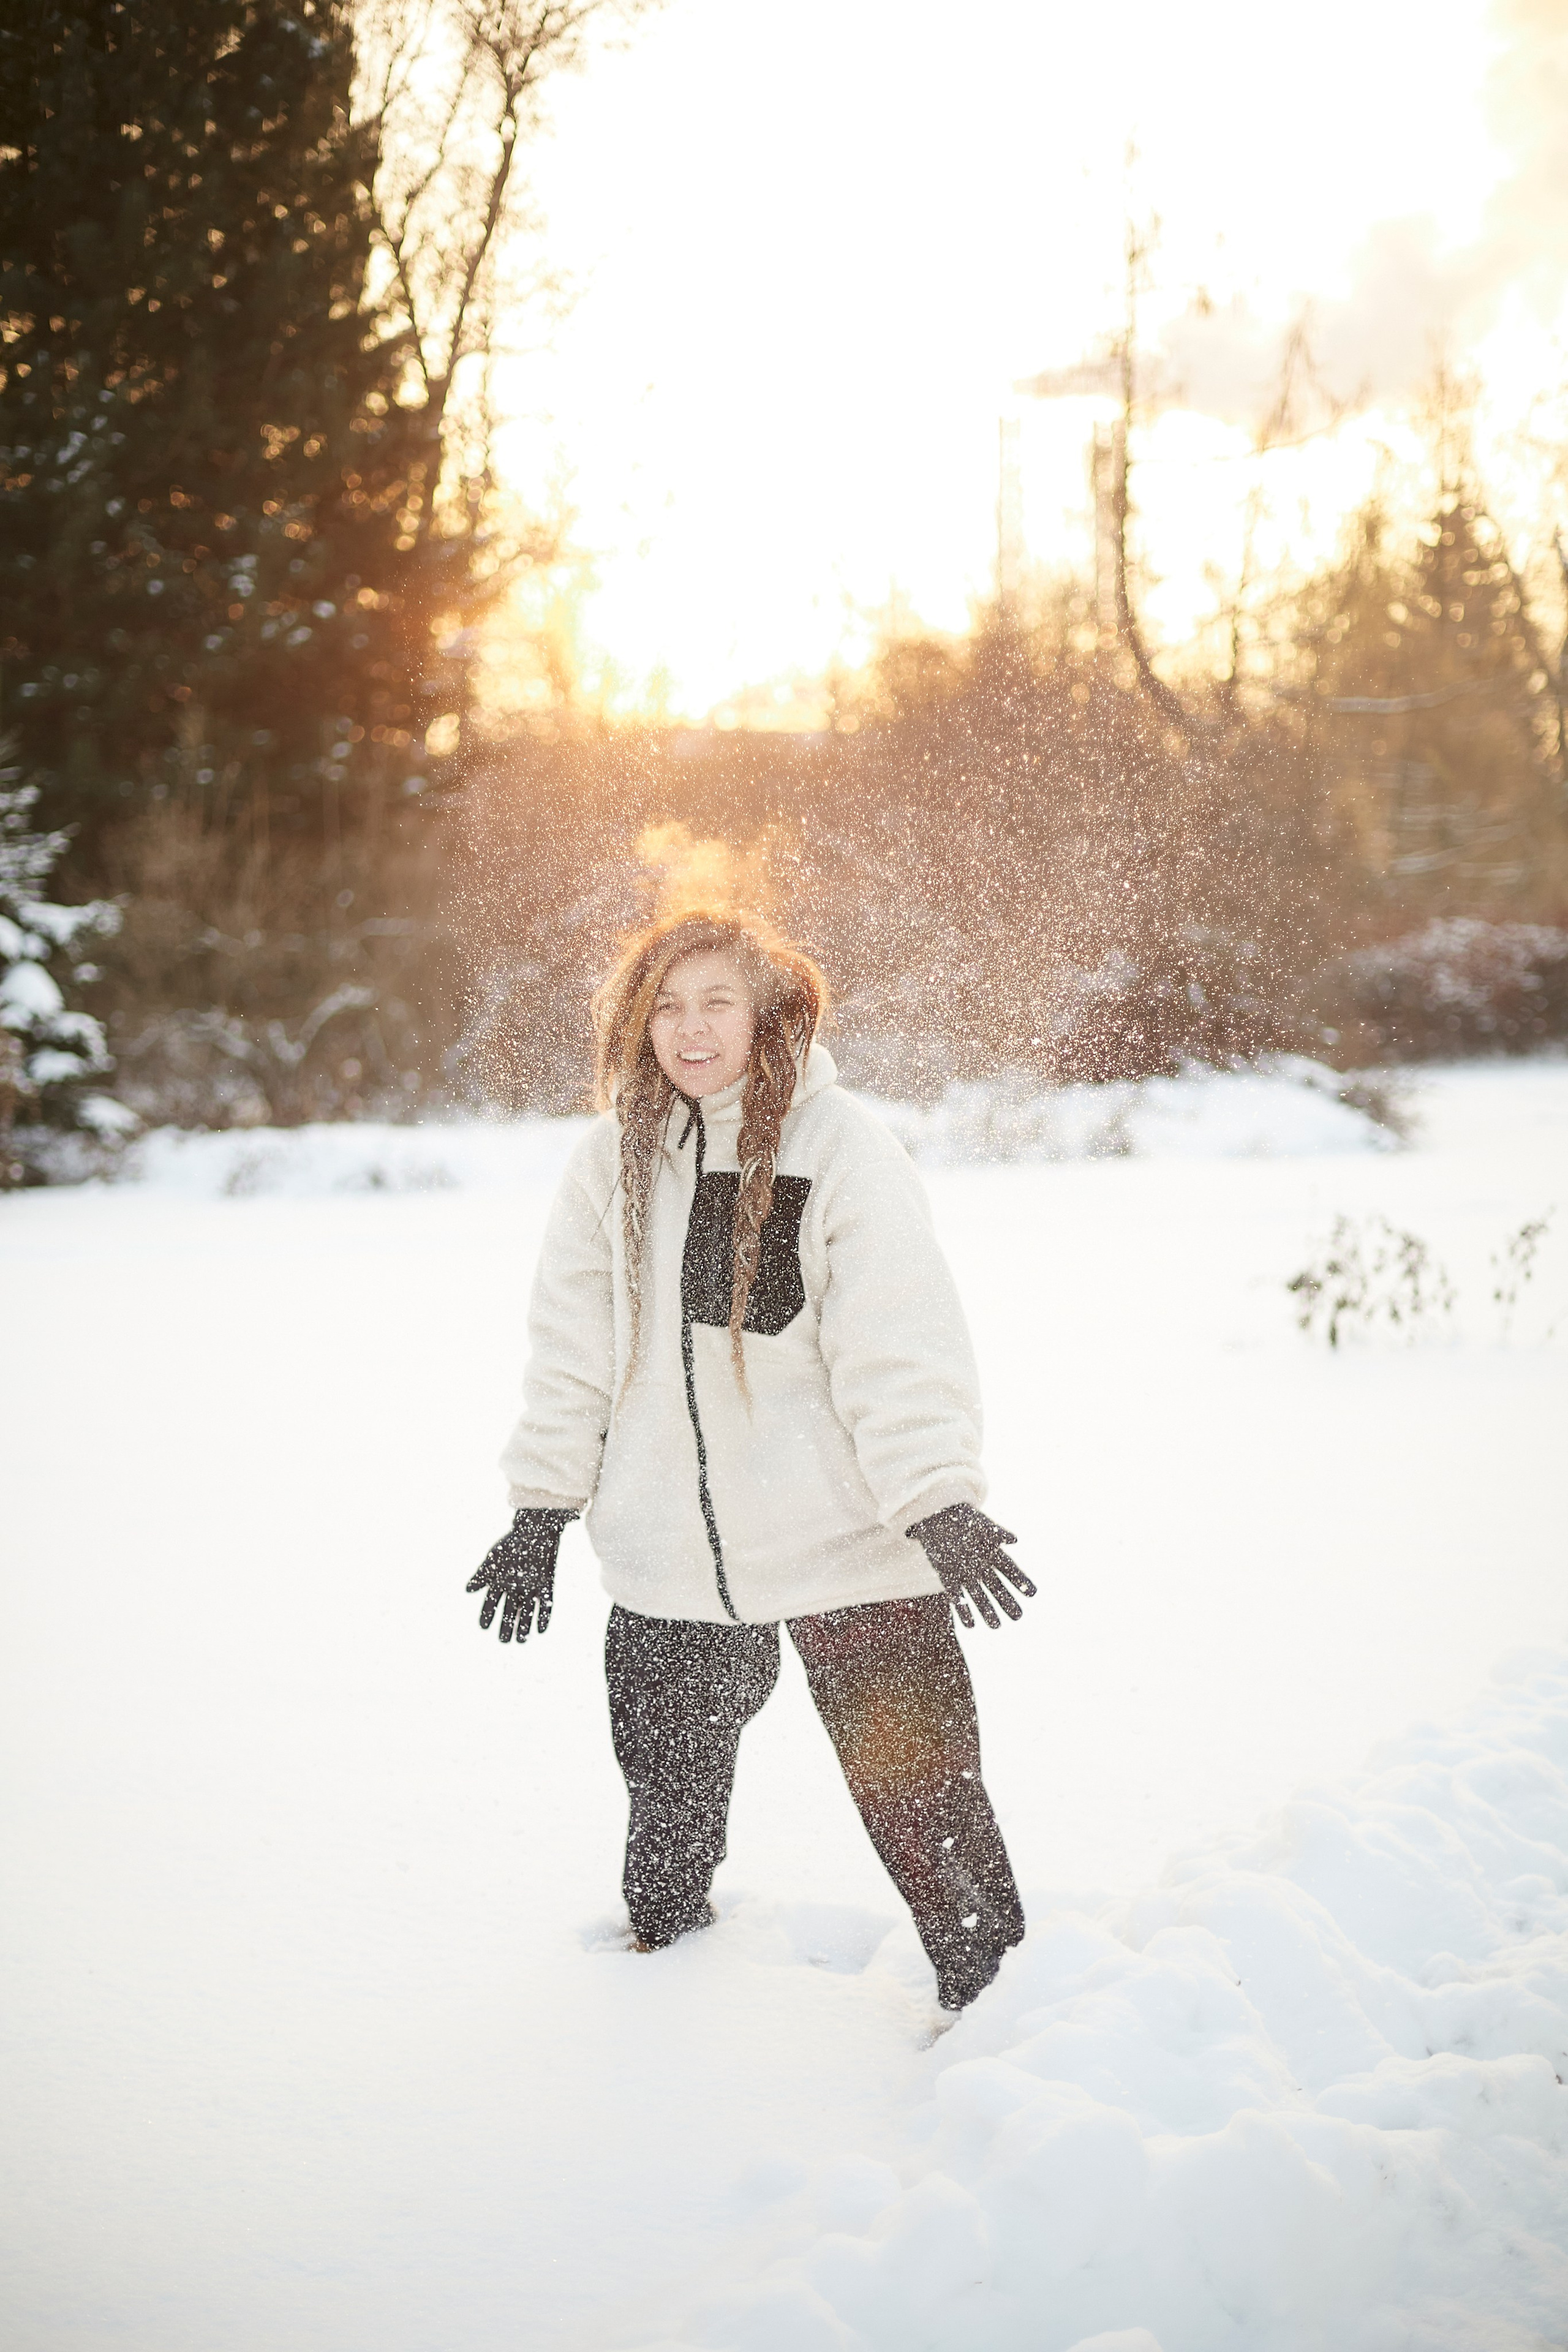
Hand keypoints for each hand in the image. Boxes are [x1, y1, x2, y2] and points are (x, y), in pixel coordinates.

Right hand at [466, 1509, 576, 1644]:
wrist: (536, 1530)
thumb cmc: (512, 1543)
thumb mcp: (494, 1559)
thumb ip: (482, 1575)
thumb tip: (468, 1590)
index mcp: (501, 1580)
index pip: (492, 1602)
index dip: (487, 1614)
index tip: (483, 1627)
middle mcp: (516, 1586)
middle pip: (509, 1611)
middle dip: (506, 1626)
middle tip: (503, 1641)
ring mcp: (532, 1587)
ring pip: (527, 1611)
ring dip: (524, 1626)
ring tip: (520, 1640)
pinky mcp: (547, 1585)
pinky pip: (546, 1605)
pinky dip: (544, 1616)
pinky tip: (541, 1629)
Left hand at [909, 1502, 1035, 1630]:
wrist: (934, 1516)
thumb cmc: (959, 1516)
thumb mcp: (978, 1522)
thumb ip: (995, 1531)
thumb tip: (1015, 1540)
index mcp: (991, 1551)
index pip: (1009, 1569)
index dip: (1021, 1581)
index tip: (1032, 1593)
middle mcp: (980, 1566)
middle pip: (996, 1587)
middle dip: (1007, 1602)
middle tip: (1018, 1617)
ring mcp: (965, 1573)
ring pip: (978, 1596)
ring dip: (986, 1611)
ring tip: (995, 1626)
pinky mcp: (948, 1578)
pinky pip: (957, 1596)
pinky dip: (963, 1610)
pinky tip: (970, 1624)